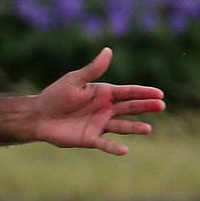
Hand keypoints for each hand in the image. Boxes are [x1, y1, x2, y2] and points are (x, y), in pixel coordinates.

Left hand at [31, 48, 164, 156]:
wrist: (38, 116)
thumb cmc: (55, 95)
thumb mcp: (74, 81)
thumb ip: (92, 70)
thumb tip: (108, 50)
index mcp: (104, 93)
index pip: (128, 92)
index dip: (144, 93)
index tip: (159, 94)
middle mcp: (105, 109)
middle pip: (130, 108)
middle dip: (145, 107)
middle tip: (161, 106)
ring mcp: (99, 124)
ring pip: (122, 126)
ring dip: (135, 128)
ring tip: (148, 129)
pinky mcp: (89, 138)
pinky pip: (104, 143)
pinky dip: (114, 147)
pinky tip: (125, 150)